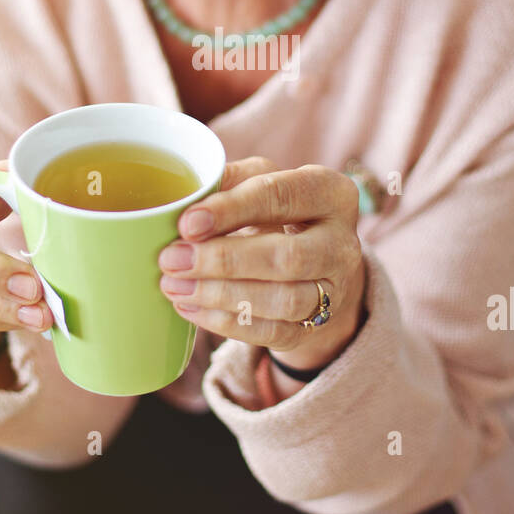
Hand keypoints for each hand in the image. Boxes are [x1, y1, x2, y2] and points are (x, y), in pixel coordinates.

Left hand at [158, 156, 365, 370]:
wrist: (312, 260)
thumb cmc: (277, 210)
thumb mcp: (260, 182)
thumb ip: (228, 182)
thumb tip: (186, 203)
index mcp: (331, 193)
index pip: (281, 196)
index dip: (232, 210)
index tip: (187, 223)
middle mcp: (342, 243)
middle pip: (286, 257)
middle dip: (223, 261)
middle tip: (172, 260)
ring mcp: (334, 290)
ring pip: (282, 300)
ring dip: (220, 295)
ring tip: (174, 286)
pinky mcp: (317, 326)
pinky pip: (273, 332)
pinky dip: (226, 323)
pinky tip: (190, 308)